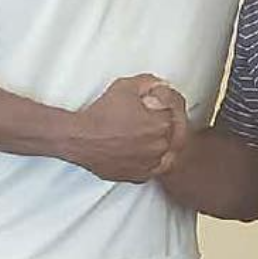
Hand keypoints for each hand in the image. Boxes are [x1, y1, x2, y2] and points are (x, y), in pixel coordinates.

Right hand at [64, 74, 181, 181]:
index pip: (177, 109)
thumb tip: (162, 86)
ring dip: (165, 141)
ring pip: (169, 152)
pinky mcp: (140, 176)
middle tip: (160, 114)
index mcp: (162, 124)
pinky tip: (147, 150)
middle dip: (171, 120)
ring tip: (153, 132)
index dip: (170, 100)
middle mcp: (160, 146)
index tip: (161, 98)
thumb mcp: (126, 86)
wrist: (80, 138)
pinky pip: (156, 168)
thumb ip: (150, 83)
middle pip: (177, 132)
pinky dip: (155, 159)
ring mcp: (151, 164)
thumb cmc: (101, 114)